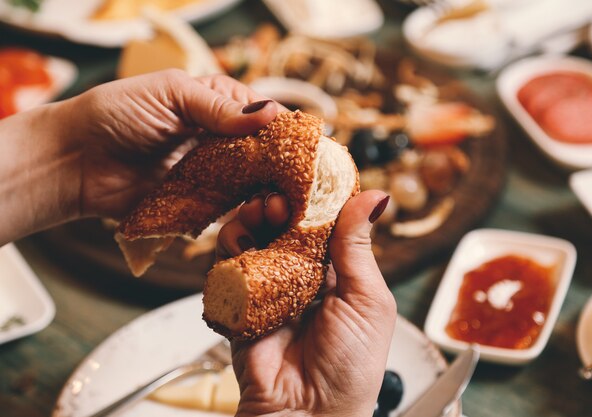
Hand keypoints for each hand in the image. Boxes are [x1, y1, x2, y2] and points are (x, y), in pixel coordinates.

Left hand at [69, 70, 277, 218]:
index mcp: (215, 105)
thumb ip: (218, 106)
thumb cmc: (116, 114)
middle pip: (263, 155)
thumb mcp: (170, 94)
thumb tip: (269, 114)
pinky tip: (252, 217)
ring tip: (274, 204)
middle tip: (292, 184)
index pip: (262, 117)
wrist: (74, 161)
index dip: (282, 131)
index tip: (302, 149)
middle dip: (279, 169)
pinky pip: (226, 210)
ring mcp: (209, 174)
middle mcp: (217, 140)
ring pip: (251, 185)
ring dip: (264, 195)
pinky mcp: (195, 204)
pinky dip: (241, 214)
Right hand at [217, 191, 395, 416]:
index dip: (314, 199)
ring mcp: (269, 288)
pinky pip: (228, 269)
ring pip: (253, 240)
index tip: (306, 177)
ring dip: (251, 221)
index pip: (323, 223)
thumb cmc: (351, 366)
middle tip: (278, 199)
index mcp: (338, 273)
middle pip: (283, 227)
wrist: (310, 415)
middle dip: (278, 206)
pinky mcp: (240, 304)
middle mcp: (302, 276)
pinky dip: (229, 250)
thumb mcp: (367, 301)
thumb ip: (359, 249)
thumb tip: (374, 197)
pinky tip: (239, 243)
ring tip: (258, 215)